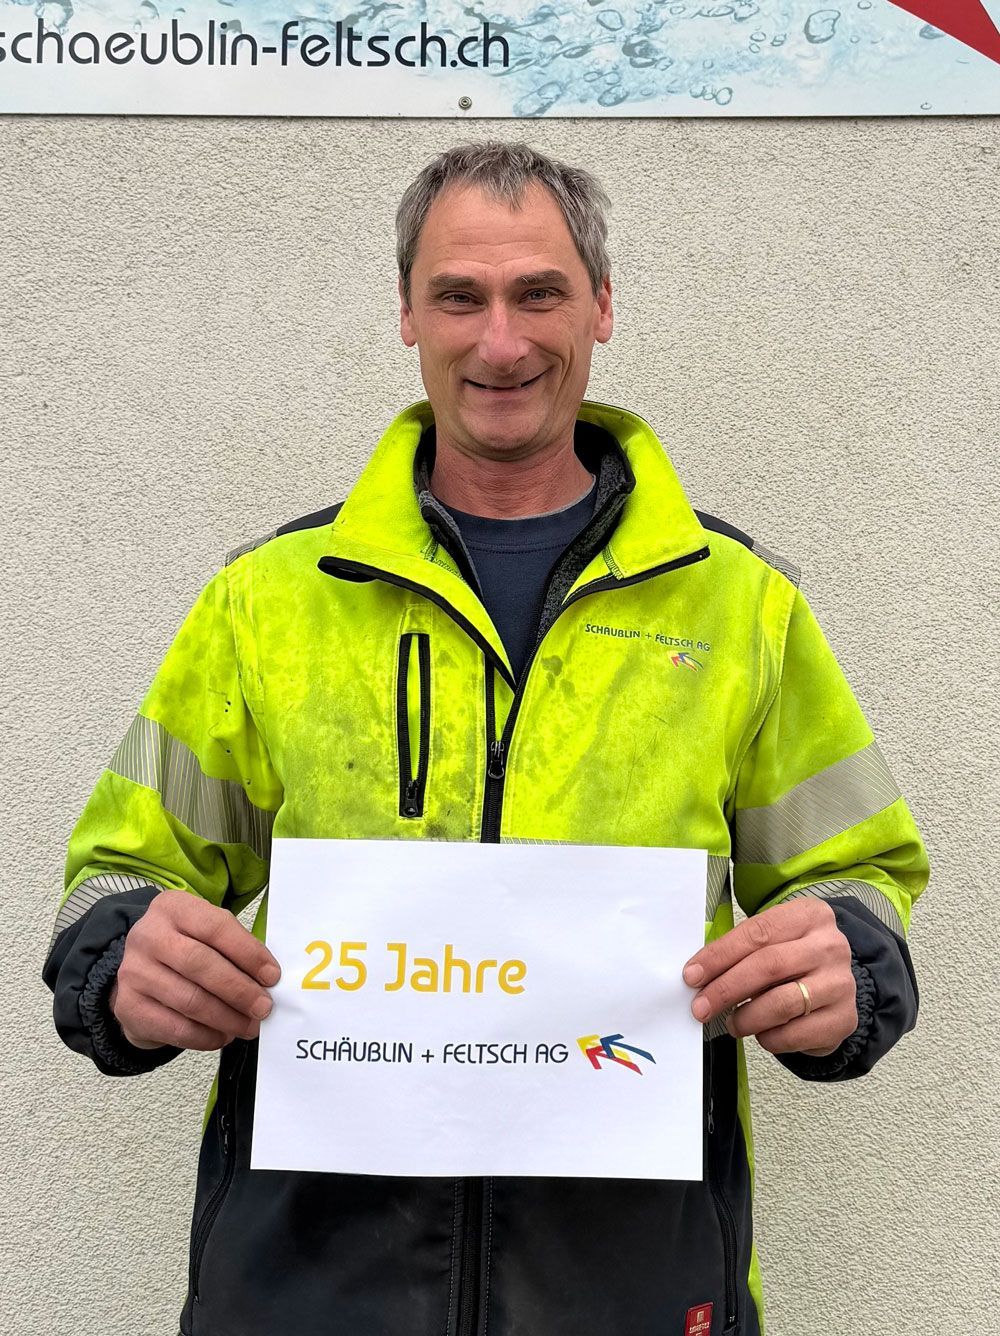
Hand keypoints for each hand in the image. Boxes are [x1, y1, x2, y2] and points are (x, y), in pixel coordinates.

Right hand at [110, 889, 280, 1051]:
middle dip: (239, 989)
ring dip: (226, 1018)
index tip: (272, 976)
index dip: (248, 953)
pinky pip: (174, 1027)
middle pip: (200, 964)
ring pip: (189, 999)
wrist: (140, 973)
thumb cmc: (185, 950)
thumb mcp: (205, 934)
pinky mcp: (128, 1005)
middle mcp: (148, 935)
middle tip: (263, 1007)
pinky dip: (205, 1036)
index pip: (216, 927)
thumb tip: (267, 979)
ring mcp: (134, 971)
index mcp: (173, 908)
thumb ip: (233, 948)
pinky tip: (222, 1036)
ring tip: (249, 1026)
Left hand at [682, 900, 856, 1056]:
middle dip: (726, 989)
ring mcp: (841, 983)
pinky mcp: (844, 1018)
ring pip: (783, 1003)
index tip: (692, 975)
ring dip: (747, 1017)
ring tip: (733, 1023)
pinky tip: (762, 1033)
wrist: (835, 984)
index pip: (757, 933)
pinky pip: (797, 1033)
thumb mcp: (773, 940)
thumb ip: (741, 950)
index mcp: (809, 915)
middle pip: (768, 966)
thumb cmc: (792, 958)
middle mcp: (830, 946)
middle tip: (701, 1007)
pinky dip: (770, 1038)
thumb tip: (698, 975)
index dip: (720, 955)